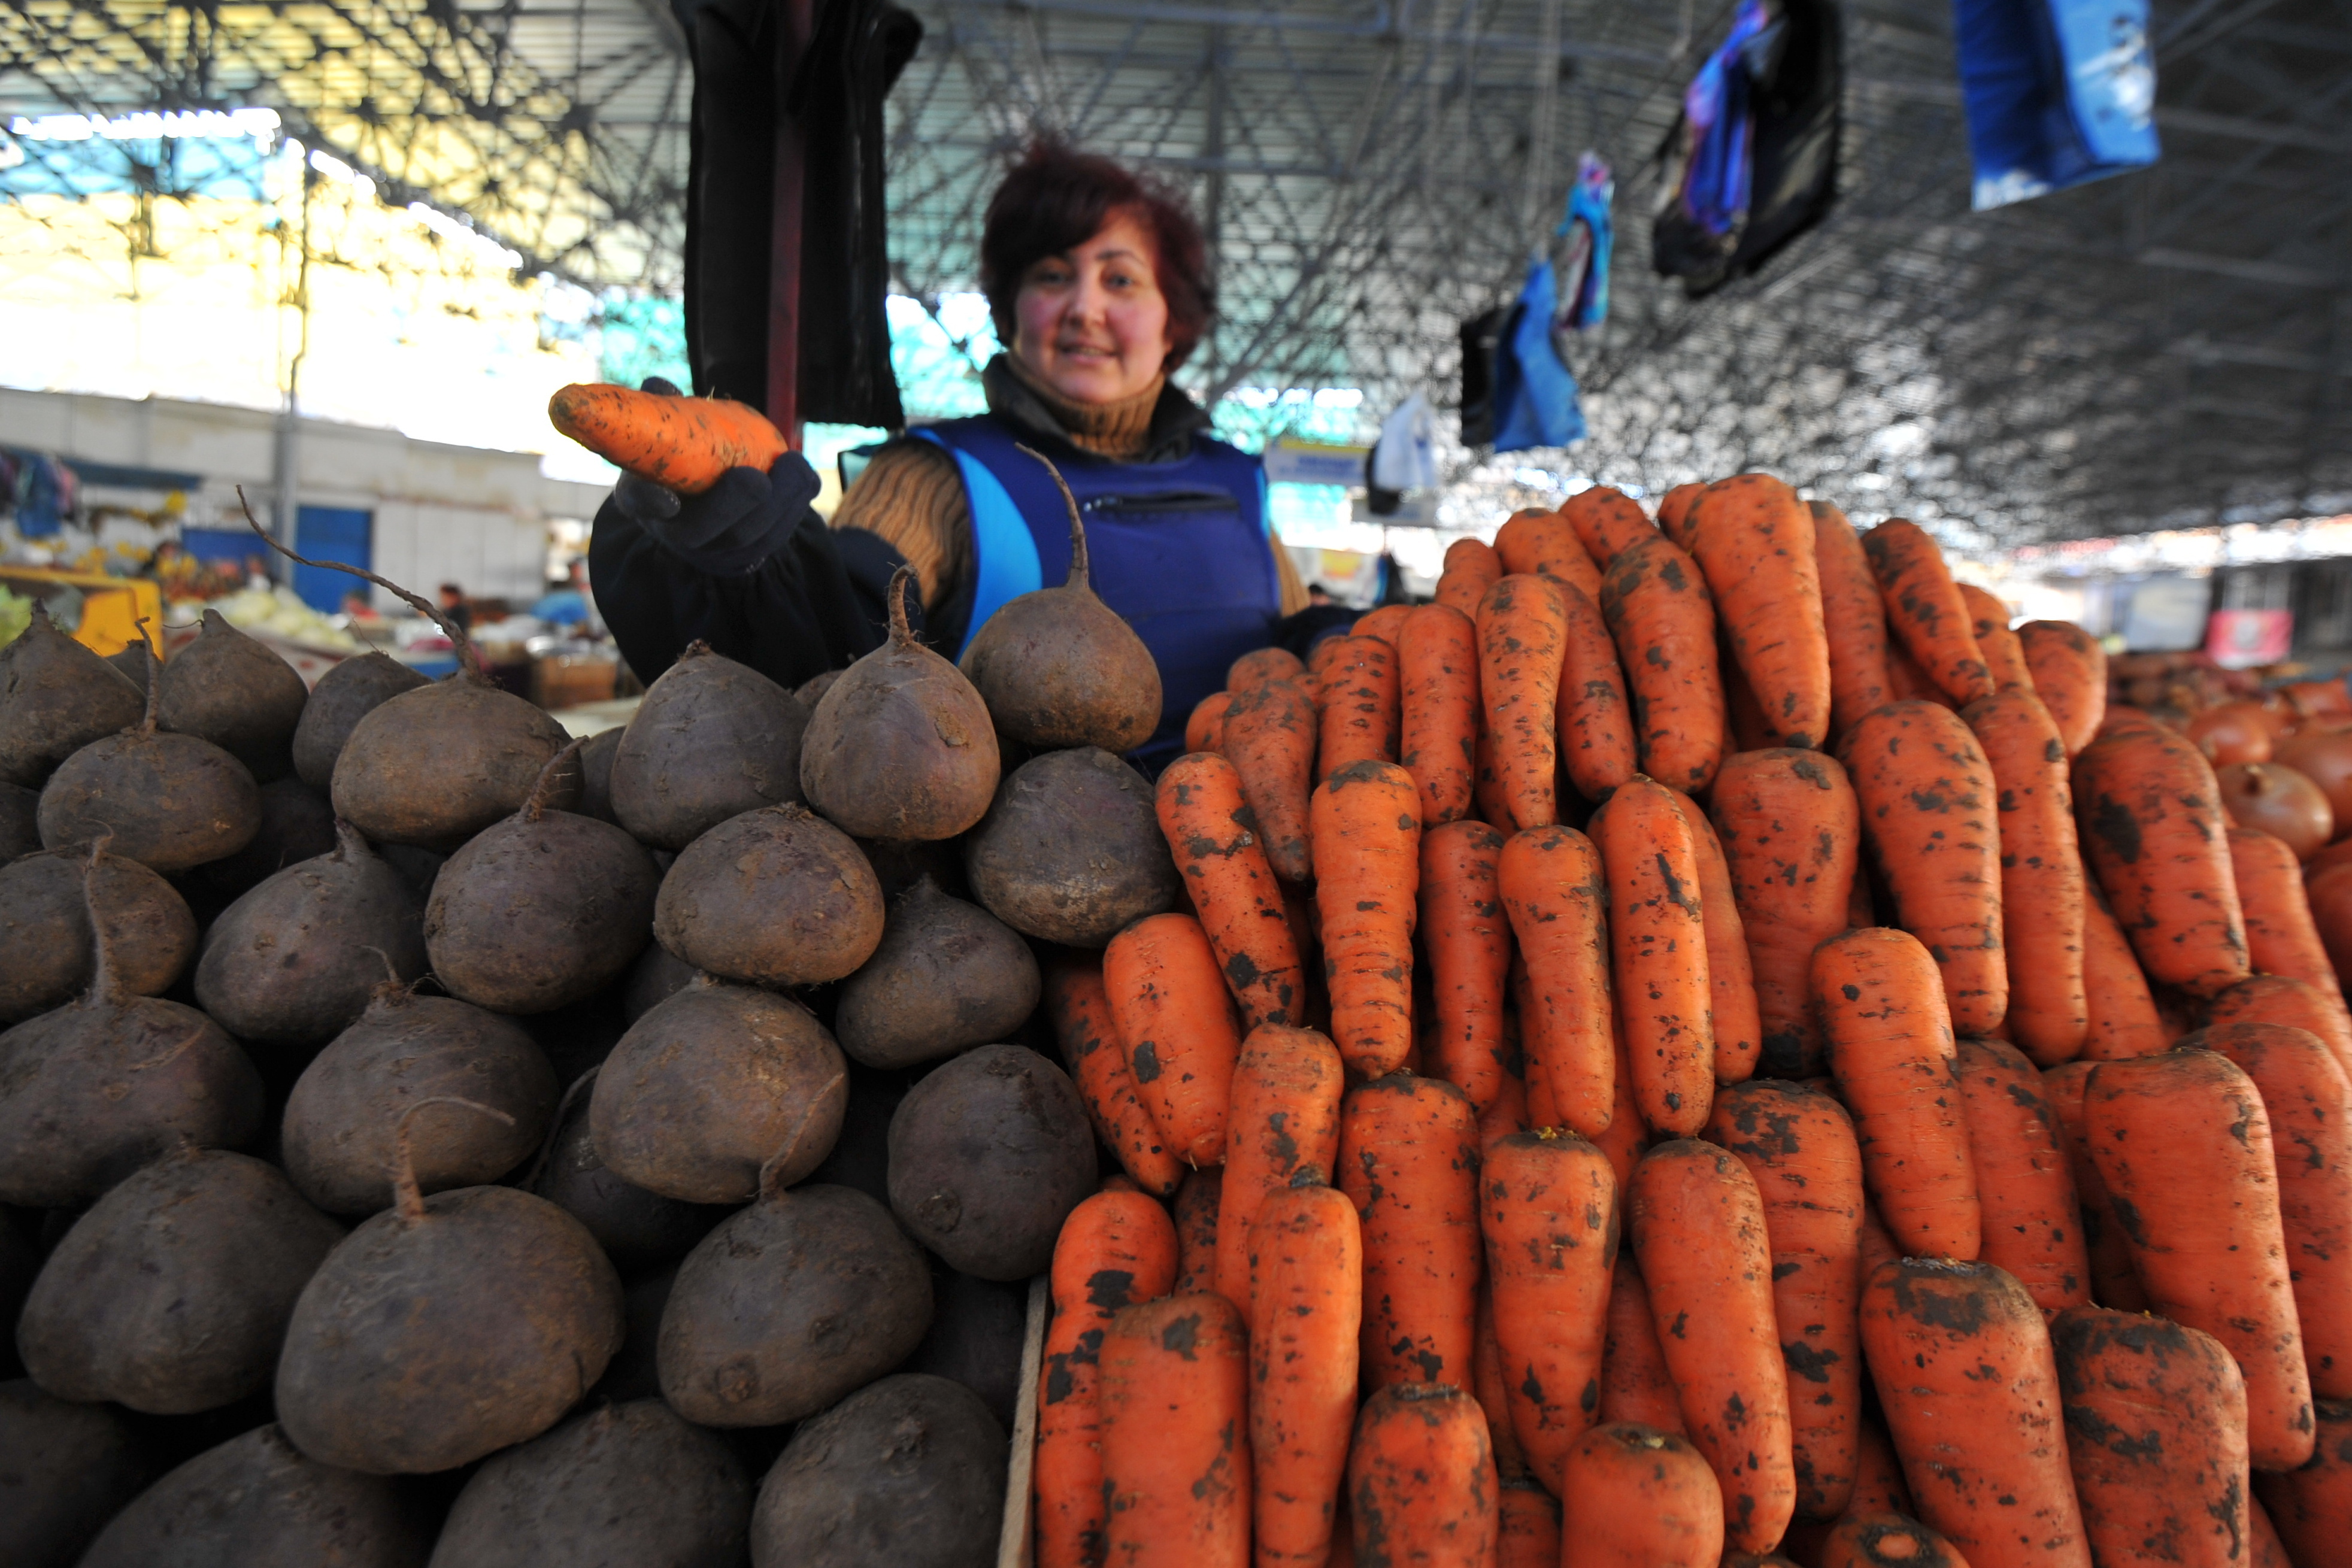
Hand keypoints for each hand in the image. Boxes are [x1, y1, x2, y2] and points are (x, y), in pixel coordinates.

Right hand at [610, 378, 820, 571]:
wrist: (706, 497)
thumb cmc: (682, 454)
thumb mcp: (667, 433)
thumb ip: (666, 411)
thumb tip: (658, 384)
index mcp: (641, 497)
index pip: (639, 503)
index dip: (650, 501)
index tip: (668, 499)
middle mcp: (672, 533)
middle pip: (699, 531)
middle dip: (733, 504)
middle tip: (757, 479)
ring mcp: (710, 550)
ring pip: (743, 540)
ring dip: (775, 505)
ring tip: (795, 466)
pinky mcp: (745, 557)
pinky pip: (771, 540)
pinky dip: (792, 510)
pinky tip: (806, 480)